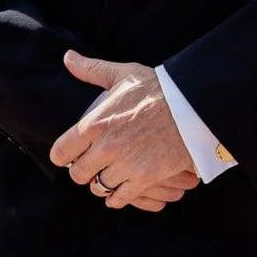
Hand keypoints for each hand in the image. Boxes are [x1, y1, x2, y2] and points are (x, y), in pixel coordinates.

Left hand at [50, 52, 197, 211]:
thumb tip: (67, 57)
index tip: (71, 153)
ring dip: (102, 182)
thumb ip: (91, 69)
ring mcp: (126, 164)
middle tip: (92, 165)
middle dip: (83, 170)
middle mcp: (106, 147)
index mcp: (94, 124)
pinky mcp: (146, 177)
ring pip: (98, 187)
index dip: (64, 154)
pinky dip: (118, 197)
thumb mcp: (123, 74)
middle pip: (78, 174)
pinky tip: (121, 188)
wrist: (195, 105)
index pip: (60, 152)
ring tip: (110, 174)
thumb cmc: (159, 88)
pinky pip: (120, 198)